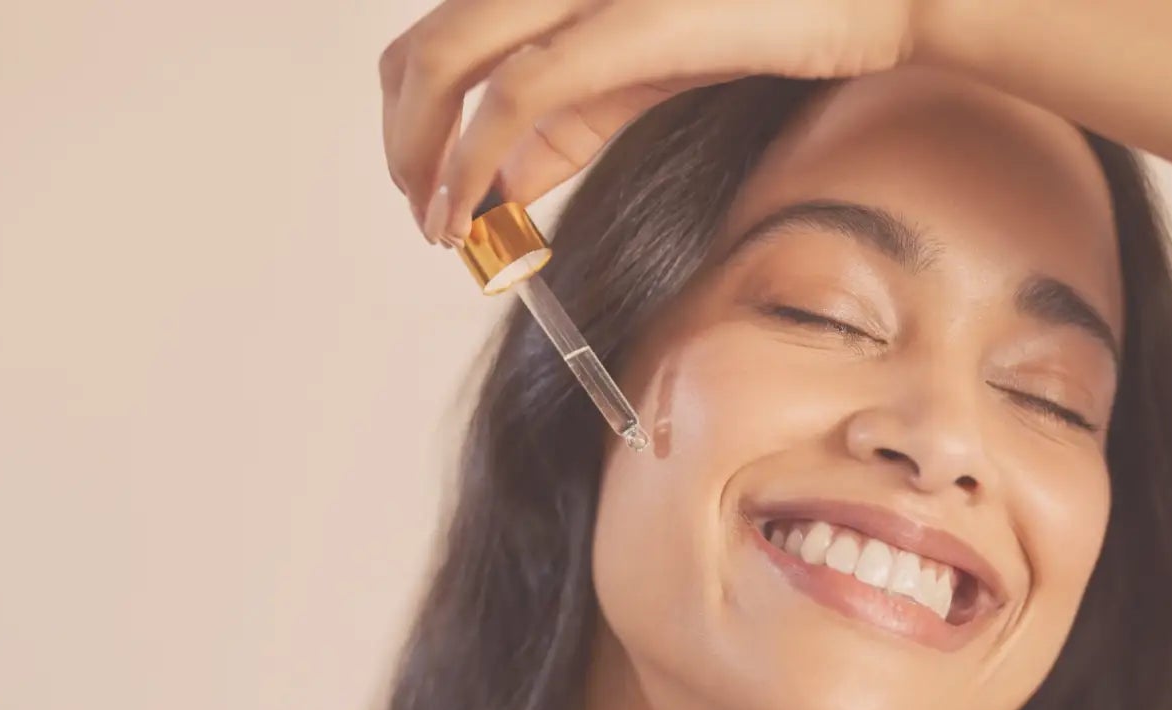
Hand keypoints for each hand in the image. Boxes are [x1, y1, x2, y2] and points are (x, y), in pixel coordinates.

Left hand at [379, 0, 923, 242]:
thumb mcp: (639, 75)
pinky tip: (470, 211)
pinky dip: (471, 162)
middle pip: (420, 49)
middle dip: (404, 143)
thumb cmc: (767, 20)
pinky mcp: (624, 17)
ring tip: (442, 227)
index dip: (412, 119)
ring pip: (443, 64)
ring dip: (422, 158)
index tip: (427, 187)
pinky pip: (513, 97)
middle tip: (427, 215)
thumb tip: (494, 186)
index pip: (437, 36)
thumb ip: (564, 124)